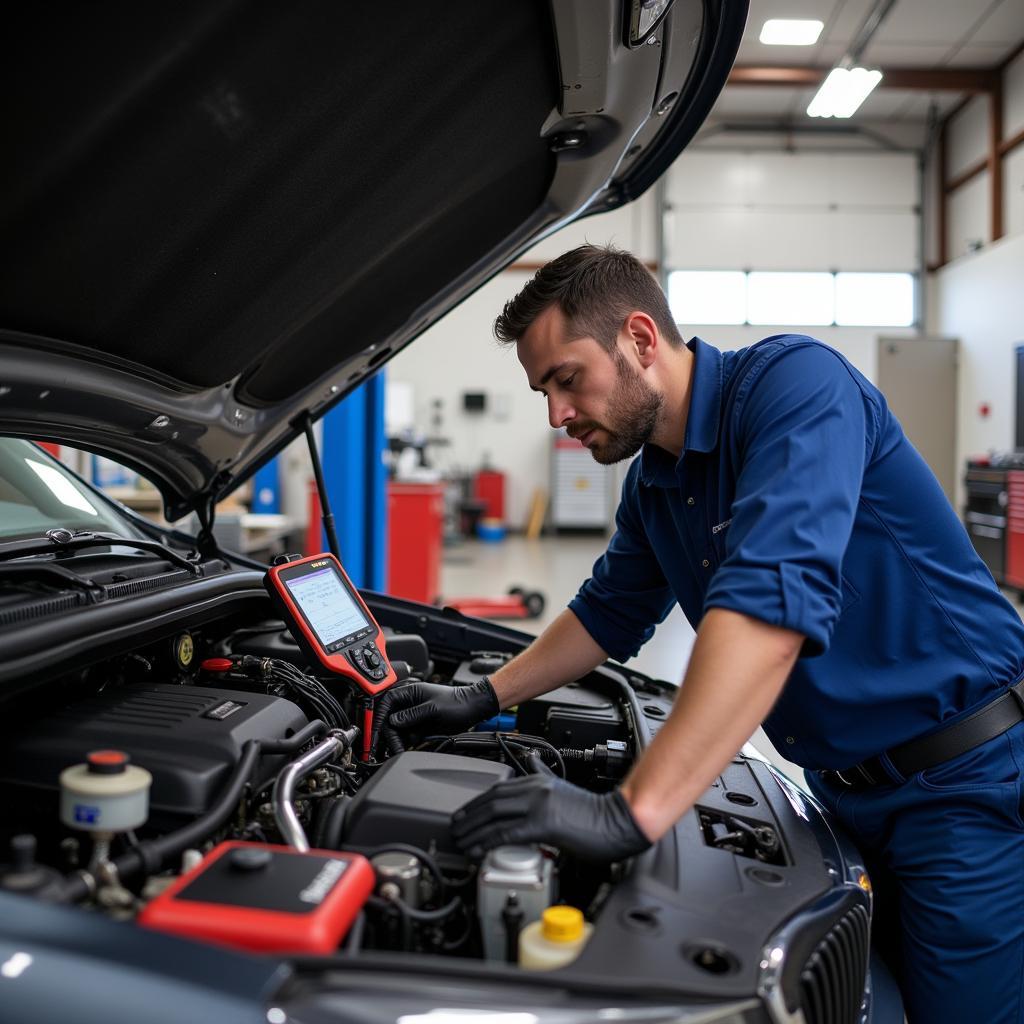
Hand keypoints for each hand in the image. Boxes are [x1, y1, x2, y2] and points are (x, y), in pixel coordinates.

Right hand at [371, 677, 498, 754]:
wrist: (473, 709)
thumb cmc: (457, 703)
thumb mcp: (433, 709)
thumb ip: (412, 715)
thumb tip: (393, 721)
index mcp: (411, 692)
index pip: (387, 702)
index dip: (379, 716)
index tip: (376, 731)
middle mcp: (410, 703)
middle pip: (389, 718)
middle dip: (386, 734)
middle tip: (386, 747)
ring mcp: (414, 715)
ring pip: (396, 729)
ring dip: (393, 741)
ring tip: (394, 752)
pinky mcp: (419, 726)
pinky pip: (406, 736)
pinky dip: (402, 744)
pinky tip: (400, 751)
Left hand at [451, 774, 651, 862]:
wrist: (619, 821)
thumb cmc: (594, 811)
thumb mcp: (562, 786)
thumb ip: (543, 773)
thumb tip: (530, 759)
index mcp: (538, 780)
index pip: (497, 789)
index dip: (476, 803)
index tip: (464, 815)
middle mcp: (536, 788)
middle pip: (491, 801)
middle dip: (469, 816)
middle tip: (455, 829)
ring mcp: (539, 805)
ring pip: (494, 816)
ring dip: (472, 830)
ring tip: (460, 841)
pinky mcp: (544, 824)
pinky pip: (507, 833)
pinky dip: (487, 842)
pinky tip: (477, 849)